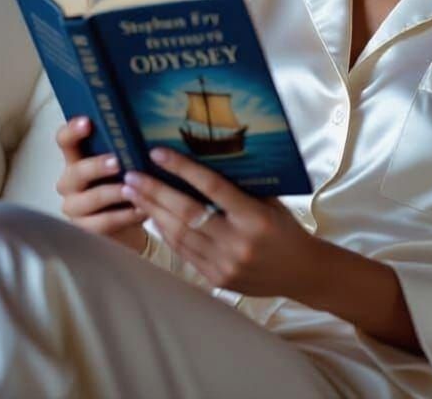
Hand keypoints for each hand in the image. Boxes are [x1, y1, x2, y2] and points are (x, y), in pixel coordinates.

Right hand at [55, 116, 147, 251]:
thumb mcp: (123, 162)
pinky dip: (125, 215)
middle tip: (118, 162)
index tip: (88, 122)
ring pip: (91, 198)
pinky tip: (142, 209)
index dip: (72, 130)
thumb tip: (145, 132)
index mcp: (77, 159)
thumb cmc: (124, 182)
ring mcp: (74, 207)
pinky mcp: (84, 230)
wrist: (128, 220)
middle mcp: (69, 182)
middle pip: (76, 171)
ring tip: (134, 189)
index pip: (65, 140)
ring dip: (114, 192)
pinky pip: (104, 222)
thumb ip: (124, 148)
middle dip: (97, 166)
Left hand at [120, 146, 321, 298]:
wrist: (300, 272)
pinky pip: (183, 251)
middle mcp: (237, 242)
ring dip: (152, 211)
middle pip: (187, 213)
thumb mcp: (269, 201)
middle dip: (154, 192)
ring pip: (178, 234)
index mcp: (255, 217)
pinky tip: (152, 215)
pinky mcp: (216, 278)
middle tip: (131, 174)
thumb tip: (201, 160)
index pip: (212, 188)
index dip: (183, 169)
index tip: (158, 153)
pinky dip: (165, 232)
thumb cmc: (285, 228)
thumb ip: (239, 186)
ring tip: (132, 192)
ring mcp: (224, 264)